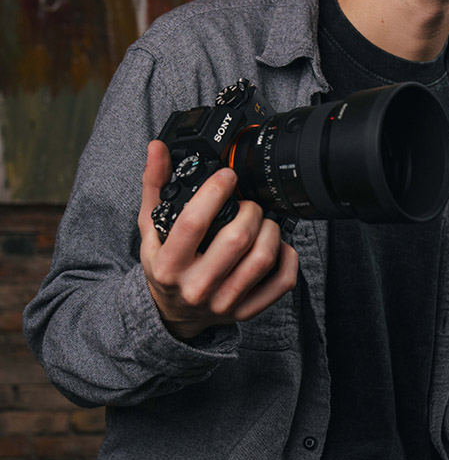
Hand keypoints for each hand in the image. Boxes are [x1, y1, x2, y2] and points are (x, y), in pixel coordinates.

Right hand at [138, 140, 297, 339]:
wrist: (173, 311)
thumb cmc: (164, 264)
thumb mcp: (150, 226)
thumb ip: (154, 185)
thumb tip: (158, 148)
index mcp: (168, 264)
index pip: (194, 222)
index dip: (215, 192)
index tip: (227, 176)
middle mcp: (195, 286)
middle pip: (238, 239)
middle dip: (250, 210)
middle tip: (247, 204)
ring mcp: (223, 302)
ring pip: (263, 258)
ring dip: (270, 230)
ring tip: (261, 222)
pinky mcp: (246, 311)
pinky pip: (282, 281)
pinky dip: (288, 256)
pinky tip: (277, 245)